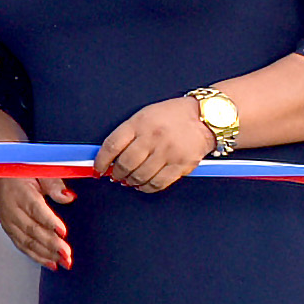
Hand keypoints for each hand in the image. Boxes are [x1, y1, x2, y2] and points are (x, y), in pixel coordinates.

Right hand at [0, 174, 74, 269]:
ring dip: (46, 254)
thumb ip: (54, 184)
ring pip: (27, 242)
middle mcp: (12, 210)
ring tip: (62, 262)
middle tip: (67, 254)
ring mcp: (9, 222)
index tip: (63, 232)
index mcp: (20, 193)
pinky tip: (50, 262)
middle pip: (32, 230)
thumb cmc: (19, 172)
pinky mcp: (9, 230)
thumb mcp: (39, 170)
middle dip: (51, 245)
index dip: (49, 222)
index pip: (35, 209)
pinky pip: (23, 246)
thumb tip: (67, 196)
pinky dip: (37, 256)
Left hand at [91, 98, 212, 191]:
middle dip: (117, 173)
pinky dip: (146, 188)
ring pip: (140, 176)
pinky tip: (143, 185)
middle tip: (116, 175)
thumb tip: (111, 158)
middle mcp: (153, 137)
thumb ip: (128, 135)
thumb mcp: (145, 116)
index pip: (112, 145)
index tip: (98, 168)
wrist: (205, 117)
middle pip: (125, 164)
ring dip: (131, 181)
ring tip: (130, 179)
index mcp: (140, 123)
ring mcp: (168, 152)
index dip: (101, 161)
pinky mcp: (181, 165)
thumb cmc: (172, 117)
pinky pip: (157, 183)